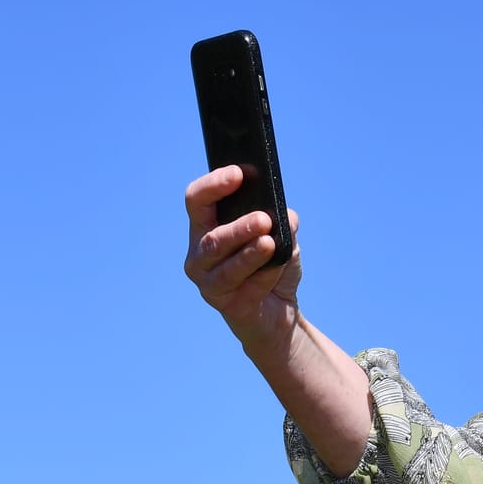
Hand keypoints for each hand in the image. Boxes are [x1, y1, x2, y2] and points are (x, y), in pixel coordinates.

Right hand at [184, 166, 302, 353]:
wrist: (278, 309)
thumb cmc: (272, 265)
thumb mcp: (282, 238)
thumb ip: (281, 222)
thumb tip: (284, 214)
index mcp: (207, 227)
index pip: (198, 200)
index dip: (214, 185)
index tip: (238, 174)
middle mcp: (199, 253)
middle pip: (211, 237)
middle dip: (238, 227)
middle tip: (264, 219)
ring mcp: (208, 281)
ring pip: (225, 266)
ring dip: (248, 253)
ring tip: (269, 242)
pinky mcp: (223, 304)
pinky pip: (244, 288)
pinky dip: (265, 276)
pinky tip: (278, 268)